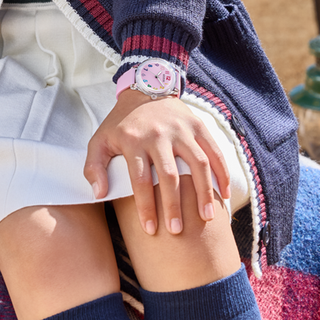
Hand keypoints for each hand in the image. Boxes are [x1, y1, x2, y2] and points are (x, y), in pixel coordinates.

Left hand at [84, 88, 230, 236]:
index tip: (150, 229)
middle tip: (177, 231)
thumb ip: (94, 167)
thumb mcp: (99, 140)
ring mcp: (181, 129)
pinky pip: (214, 152)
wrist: (145, 88)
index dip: (145, 206)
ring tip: (206, 218)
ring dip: (203, 192)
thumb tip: (98, 194)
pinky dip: (222, 173)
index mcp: (133, 140)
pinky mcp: (198, 125)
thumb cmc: (121, 123)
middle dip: (173, 205)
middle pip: (169, 175)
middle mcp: (158, 135)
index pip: (139, 180)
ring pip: (197, 164)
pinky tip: (224, 195)